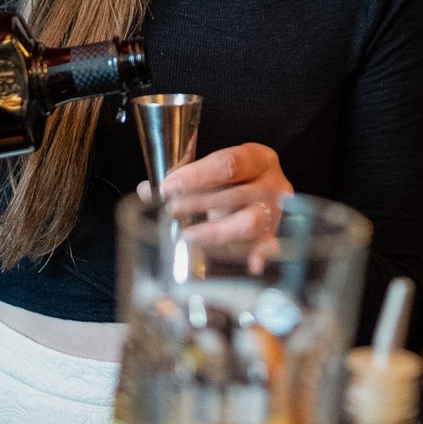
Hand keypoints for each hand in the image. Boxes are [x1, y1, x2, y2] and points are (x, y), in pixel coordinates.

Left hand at [153, 143, 291, 244]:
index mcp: (257, 159)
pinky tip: (251, 264)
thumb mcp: (215, 170)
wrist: (265, 192)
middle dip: (199, 202)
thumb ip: (184, 177)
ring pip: (249, 222)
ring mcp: (274, 212)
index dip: (197, 175)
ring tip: (188, 235)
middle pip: (236, 194)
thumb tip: (148, 191)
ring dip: (215, 230)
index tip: (170, 185)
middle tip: (171, 209)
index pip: (229, 164)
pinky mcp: (274, 237)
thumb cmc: (235, 181)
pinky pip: (269, 247)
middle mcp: (272, 184)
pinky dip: (260, 256)